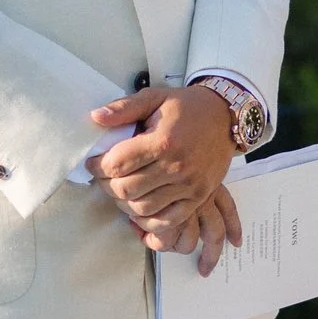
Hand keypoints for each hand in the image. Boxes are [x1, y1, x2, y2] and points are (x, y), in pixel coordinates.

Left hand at [86, 84, 240, 272]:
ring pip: (143, 208)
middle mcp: (176, 167)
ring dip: (123, 203)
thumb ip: (124, 108)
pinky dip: (147, 220)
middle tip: (103, 176)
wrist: (225, 117)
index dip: (97, 165)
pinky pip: (167, 221)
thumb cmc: (186, 107)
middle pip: (126, 189)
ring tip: (120, 190)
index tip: (92, 162)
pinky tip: (138, 208)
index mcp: (163, 141)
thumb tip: (95, 118)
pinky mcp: (197, 199)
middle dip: (106, 185)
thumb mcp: (154, 97)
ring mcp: (189, 186)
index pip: (117, 164)